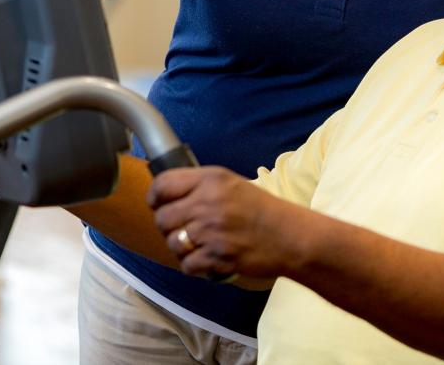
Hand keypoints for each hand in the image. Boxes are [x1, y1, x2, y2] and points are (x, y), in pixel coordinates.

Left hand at [147, 166, 302, 282]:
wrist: (288, 236)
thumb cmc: (260, 209)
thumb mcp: (231, 184)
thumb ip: (200, 186)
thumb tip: (165, 196)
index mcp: (211, 179)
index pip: (163, 184)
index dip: (154, 196)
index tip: (157, 204)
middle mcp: (207, 201)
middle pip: (162, 217)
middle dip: (168, 226)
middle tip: (183, 228)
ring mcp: (211, 230)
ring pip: (171, 243)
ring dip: (181, 247)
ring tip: (199, 243)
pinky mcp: (215, 256)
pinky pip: (186, 265)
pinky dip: (194, 265)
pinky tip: (209, 257)